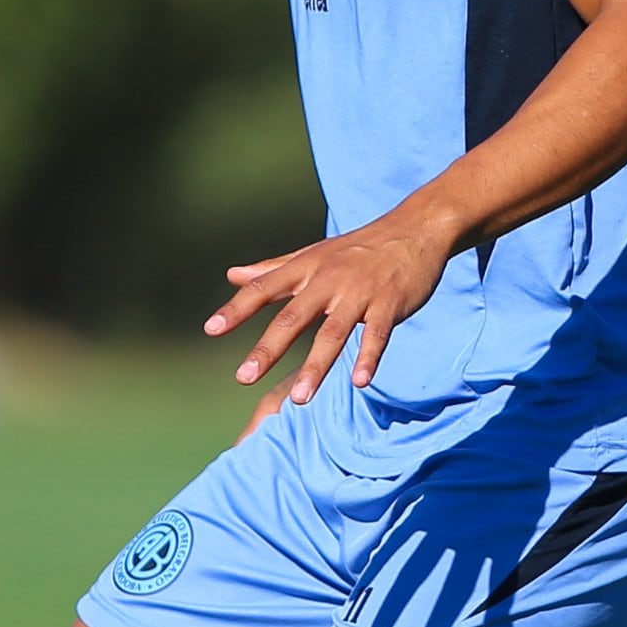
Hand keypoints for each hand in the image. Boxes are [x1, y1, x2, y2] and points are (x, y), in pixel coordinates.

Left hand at [205, 207, 454, 416]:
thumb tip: (232, 275)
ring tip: (299, 399)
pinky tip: (360, 382)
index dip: (238, 308)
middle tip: (244, 377)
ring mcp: (361, 292)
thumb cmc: (358, 248)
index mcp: (307, 267)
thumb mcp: (313, 254)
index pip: (264, 288)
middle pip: (294, 317)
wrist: (415, 228)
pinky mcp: (390, 302)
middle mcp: (329, 279)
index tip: (212, 329)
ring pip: (334, 332)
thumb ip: (272, 269)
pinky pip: (378, 334)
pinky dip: (369, 357)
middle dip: (268, 348)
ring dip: (316, 366)